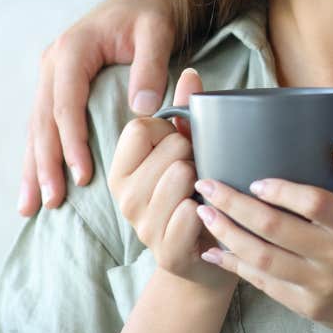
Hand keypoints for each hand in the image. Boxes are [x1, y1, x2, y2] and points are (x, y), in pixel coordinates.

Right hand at [21, 0, 176, 215]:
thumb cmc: (152, 13)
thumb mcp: (157, 32)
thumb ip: (150, 66)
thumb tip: (142, 107)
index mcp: (73, 50)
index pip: (66, 105)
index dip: (73, 143)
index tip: (83, 176)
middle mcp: (54, 63)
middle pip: (43, 121)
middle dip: (45, 165)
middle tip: (49, 203)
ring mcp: (51, 74)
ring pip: (36, 127)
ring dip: (34, 167)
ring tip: (30, 207)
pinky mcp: (57, 85)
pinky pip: (44, 124)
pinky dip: (39, 154)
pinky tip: (37, 182)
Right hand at [107, 68, 230, 290]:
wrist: (207, 259)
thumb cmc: (197, 194)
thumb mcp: (190, 150)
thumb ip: (187, 112)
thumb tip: (191, 73)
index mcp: (122, 169)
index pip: (139, 127)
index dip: (169, 130)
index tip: (180, 148)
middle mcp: (124, 198)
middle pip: (169, 148)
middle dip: (194, 155)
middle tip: (199, 176)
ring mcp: (142, 227)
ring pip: (180, 176)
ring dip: (204, 182)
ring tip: (204, 195)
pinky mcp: (166, 252)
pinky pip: (189, 213)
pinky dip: (207, 211)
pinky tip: (209, 218)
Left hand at [194, 147, 332, 332]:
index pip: (315, 204)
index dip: (283, 192)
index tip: (255, 181)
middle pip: (276, 229)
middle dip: (235, 205)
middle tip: (206, 185)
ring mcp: (318, 284)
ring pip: (262, 258)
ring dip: (227, 234)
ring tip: (204, 212)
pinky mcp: (303, 305)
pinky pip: (262, 282)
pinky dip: (234, 265)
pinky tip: (212, 248)